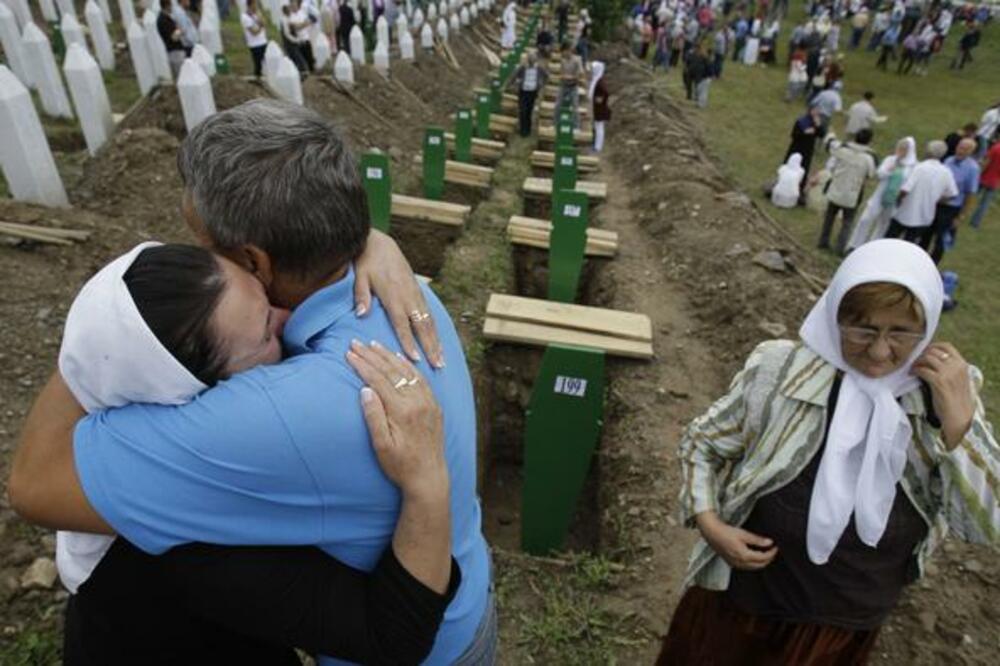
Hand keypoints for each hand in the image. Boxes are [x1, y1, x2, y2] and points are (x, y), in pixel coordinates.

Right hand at [346, 340, 448, 498]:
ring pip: (407, 371)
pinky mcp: (434, 405)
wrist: (428, 477)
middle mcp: (417, 402)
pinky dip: (408, 366)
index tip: (349, 354)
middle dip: (372, 355)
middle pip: (392, 371)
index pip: (378, 380)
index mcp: (402, 411)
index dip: (362, 365)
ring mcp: (428, 402)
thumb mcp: (381, 445)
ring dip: (389, 356)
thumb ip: (374, 416)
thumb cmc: (400, 465)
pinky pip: (421, 379)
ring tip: (374, 344)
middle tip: (356, 343)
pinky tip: (399, 358)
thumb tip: (365, 389)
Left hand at [353, 230, 444, 367]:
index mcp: (393, 295)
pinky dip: (435, 330)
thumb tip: (361, 315)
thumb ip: (361, 296)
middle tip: (437, 366)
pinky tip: (438, 342)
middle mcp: (408, 296)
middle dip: (430, 347)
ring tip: (441, 359)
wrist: (379, 243)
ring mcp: (416, 293)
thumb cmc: (366, 261)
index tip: (415, 358)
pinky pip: (430, 314)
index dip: (409, 341)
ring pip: (429, 321)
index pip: (402, 323)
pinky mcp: (418, 291)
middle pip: (422, 326)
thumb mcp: (359, 276)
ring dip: (436, 341)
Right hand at [696, 511, 777, 569]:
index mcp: (744, 555)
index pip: (763, 558)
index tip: (775, 547)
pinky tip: (754, 557)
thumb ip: (757, 540)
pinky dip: (753, 564)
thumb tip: (769, 543)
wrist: (712, 533)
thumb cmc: (726, 532)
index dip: (771, 553)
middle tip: (772, 551)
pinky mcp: (731, 563)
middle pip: (759, 565)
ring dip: (761, 562)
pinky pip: (746, 567)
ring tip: (765, 554)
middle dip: (768, 559)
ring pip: (753, 568)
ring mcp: (735, 564)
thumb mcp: (744, 534)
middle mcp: (740, 562)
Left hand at [912, 342, 974, 449]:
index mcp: (962, 364)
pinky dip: (915, 370)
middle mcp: (956, 366)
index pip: (946, 346)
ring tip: (912, 367)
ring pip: (927, 358)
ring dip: (917, 361)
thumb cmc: (956, 398)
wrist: (959, 415)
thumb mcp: (957, 378)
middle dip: (921, 354)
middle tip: (913, 360)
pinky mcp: (939, 382)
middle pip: (934, 351)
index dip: (932, 346)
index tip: (923, 351)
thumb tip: (929, 357)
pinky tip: (912, 374)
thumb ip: (949, 368)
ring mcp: (948, 373)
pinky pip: (923, 370)